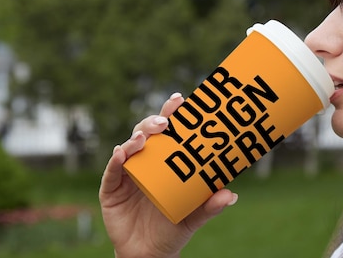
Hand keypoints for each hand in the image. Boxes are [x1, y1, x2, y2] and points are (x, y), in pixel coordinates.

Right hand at [99, 93, 238, 257]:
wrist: (149, 253)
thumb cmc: (173, 226)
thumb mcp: (194, 216)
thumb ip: (210, 206)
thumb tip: (231, 195)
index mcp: (165, 161)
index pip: (168, 132)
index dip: (172, 114)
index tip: (181, 100)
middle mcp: (145, 162)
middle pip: (147, 133)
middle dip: (154, 122)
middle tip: (166, 122)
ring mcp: (127, 174)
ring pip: (128, 147)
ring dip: (135, 139)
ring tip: (143, 138)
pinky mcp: (111, 189)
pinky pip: (112, 172)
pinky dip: (115, 162)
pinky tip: (121, 154)